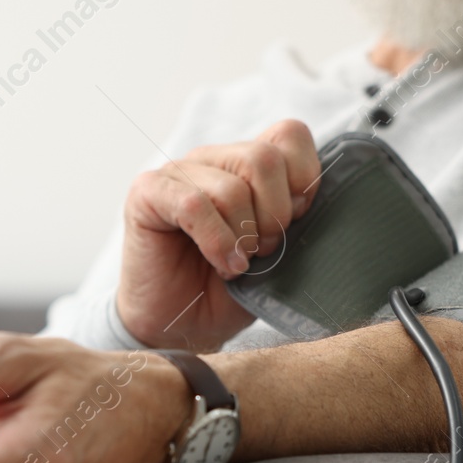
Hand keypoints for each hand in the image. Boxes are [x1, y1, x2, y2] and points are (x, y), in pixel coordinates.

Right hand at [116, 119, 320, 350]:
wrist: (179, 328)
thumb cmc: (226, 292)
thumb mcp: (277, 254)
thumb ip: (295, 218)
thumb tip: (314, 198)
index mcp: (246, 165)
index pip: (289, 134)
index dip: (303, 180)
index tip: (294, 222)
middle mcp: (213, 160)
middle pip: (264, 158)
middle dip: (274, 215)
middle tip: (263, 251)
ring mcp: (178, 172)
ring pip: (231, 187)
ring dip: (243, 237)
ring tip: (237, 264)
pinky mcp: (148, 192)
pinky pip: (193, 204)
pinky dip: (216, 242)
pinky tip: (221, 264)